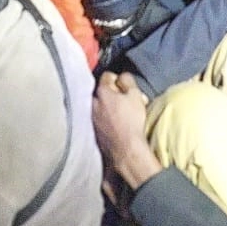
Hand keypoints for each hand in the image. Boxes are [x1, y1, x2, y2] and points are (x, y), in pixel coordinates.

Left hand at [92, 73, 161, 192]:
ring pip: (99, 106)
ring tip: (121, 114)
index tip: (125, 86)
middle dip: (112, 94)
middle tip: (125, 100)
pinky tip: (116, 125)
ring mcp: (91, 118)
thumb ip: (128, 80)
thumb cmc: (131, 122)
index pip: (107, 76)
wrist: (126, 149)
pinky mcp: (93, 131)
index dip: (118, 79)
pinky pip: (99, 119)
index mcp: (102, 92)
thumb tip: (122, 77)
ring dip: (107, 107)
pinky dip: (105, 119)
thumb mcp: (136, 95)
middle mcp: (92, 103)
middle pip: (102, 92)